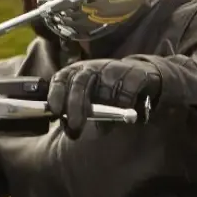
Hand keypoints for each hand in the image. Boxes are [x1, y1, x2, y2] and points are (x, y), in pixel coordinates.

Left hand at [47, 56, 171, 137]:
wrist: (140, 76)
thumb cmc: (107, 91)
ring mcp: (114, 69)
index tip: (55, 112)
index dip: (55, 95)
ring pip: (104, 93)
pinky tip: (126, 112)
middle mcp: (92, 67)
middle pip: (79, 84)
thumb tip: (70, 129)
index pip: (61, 79)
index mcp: (76, 72)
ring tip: (108, 122)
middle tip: (75, 128)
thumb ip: (77, 111)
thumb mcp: (88, 97)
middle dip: (75, 107)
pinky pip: (126, 96)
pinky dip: (124, 107)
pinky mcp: (134, 75)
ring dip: (105, 110)